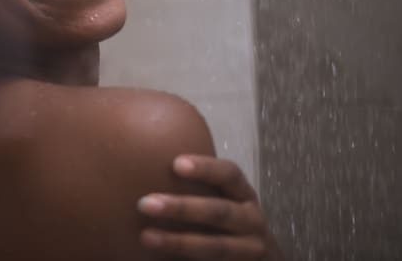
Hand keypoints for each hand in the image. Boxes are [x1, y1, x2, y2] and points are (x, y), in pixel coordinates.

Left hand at [137, 155, 283, 259]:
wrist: (259, 259)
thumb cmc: (228, 220)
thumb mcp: (221, 198)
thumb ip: (196, 184)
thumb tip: (141, 152)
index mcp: (244, 195)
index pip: (229, 175)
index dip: (206, 168)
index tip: (175, 164)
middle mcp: (251, 220)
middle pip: (219, 212)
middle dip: (182, 208)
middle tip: (145, 203)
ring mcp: (251, 249)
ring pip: (215, 247)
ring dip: (179, 242)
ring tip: (146, 237)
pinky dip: (187, 260)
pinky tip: (163, 260)